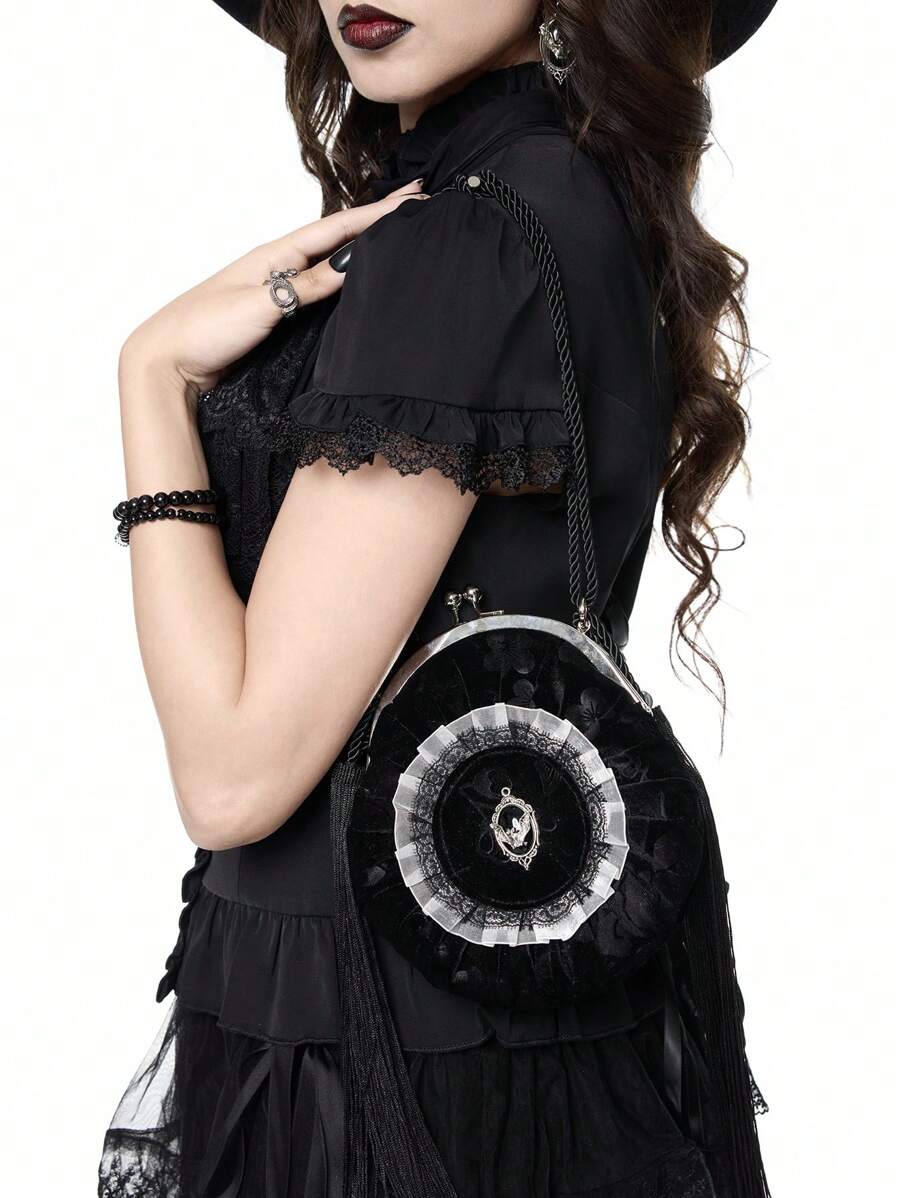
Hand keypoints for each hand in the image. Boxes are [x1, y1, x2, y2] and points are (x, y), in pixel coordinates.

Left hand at [119, 179, 428, 396]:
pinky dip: (343, 281)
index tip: (413, 198)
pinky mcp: (276, 316)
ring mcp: (277, 290)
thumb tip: (352, 265)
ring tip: (396, 235)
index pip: (337, 229)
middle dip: (375, 223)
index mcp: (275, 255)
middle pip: (337, 240)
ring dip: (362, 250)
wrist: (165, 363)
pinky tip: (357, 280)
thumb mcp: (259, 306)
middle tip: (415, 206)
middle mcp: (278, 267)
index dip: (376, 214)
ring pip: (330, 264)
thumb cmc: (202, 331)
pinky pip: (319, 291)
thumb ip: (306, 287)